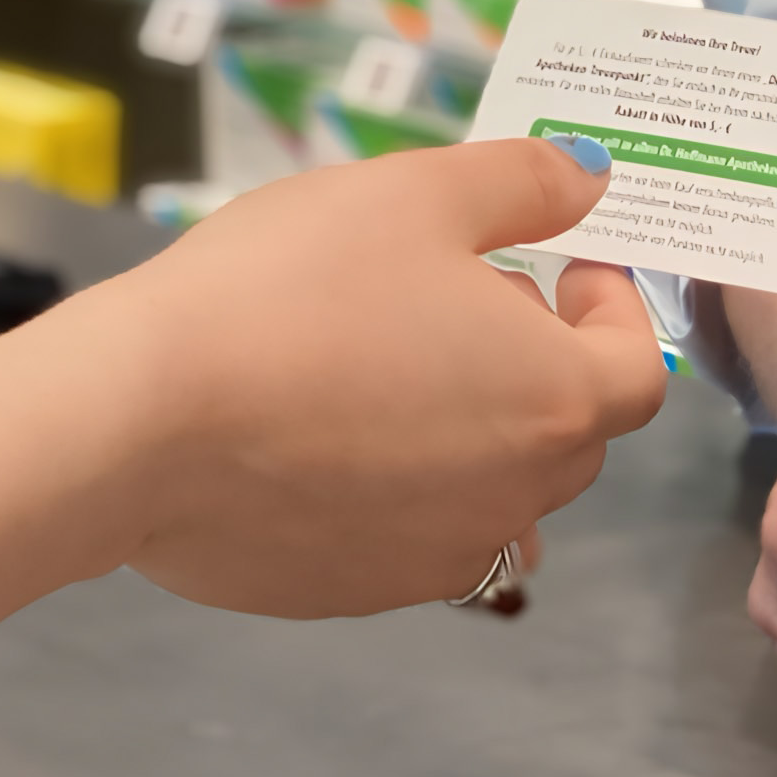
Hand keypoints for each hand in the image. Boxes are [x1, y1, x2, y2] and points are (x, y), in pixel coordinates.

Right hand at [85, 139, 668, 617]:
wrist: (137, 421)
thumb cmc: (289, 288)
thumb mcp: (414, 193)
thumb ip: (524, 182)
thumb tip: (592, 182)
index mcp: (552, 402)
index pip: (638, 370)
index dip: (614, 310)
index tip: (562, 265)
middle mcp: (513, 500)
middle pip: (568, 433)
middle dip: (536, 360)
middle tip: (453, 295)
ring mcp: (430, 560)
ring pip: (488, 492)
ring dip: (467, 430)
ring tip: (379, 361)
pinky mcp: (350, 594)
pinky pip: (405, 534)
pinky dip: (391, 485)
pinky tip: (314, 429)